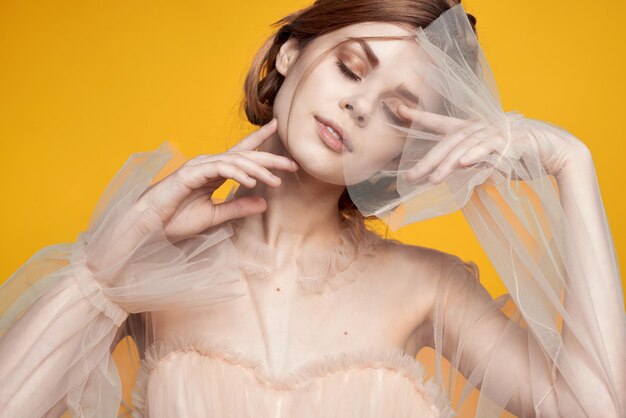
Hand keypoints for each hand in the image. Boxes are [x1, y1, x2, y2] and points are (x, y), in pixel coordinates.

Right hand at [87, 118, 298, 272]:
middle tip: (292, 164)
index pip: (241, 154)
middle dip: (269, 158)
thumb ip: (238, 207)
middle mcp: (207, 166)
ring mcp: (198, 167)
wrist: (147, 229)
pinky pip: (218, 169)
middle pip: (243, 156)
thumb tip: (264, 203)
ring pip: (234, 161)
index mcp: (213, 173)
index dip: (260, 142)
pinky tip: (251, 182)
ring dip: (257, 170)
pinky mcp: (189, 174)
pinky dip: (236, 174)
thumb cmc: (174, 221)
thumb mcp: (215, 216)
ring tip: (276, 181)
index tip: (278, 130)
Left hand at [396, 105, 588, 183]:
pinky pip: (492, 147)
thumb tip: (450, 167)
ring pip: (467, 146)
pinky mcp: (515, 140)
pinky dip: (477, 154)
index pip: (443, 123)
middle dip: (428, 159)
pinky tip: (463, 163)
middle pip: (449, 141)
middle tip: (410, 176)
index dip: (420, 116)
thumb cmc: (521, 156)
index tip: (398, 109)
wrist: (556, 152)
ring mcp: (499, 131)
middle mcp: (483, 126)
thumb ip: (469, 161)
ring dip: (448, 163)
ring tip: (432, 179)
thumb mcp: (488, 160)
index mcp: (474, 129)